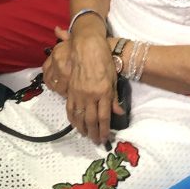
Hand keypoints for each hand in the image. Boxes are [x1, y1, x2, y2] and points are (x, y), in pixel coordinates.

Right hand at [45, 26, 123, 142]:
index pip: (103, 117)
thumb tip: (118, 113)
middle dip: (94, 133)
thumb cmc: (103, 59)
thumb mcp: (113, 77)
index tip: (106, 138)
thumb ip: (114, 97)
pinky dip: (73, 119)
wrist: (87, 47)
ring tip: (87, 136)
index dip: (104, 129)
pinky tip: (76, 124)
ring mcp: (78, 93)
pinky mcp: (70, 90)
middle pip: (91, 120)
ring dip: (83, 129)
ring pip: (79, 116)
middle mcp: (90, 95)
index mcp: (103, 92)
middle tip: (97, 142)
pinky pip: (70, 108)